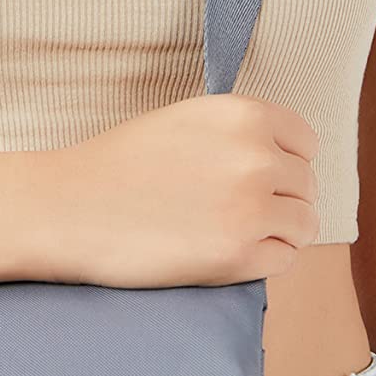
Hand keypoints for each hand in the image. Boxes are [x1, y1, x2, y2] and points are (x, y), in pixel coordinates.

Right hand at [29, 94, 320, 286]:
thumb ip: (239, 132)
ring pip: (304, 224)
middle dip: (281, 200)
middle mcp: (257, 157)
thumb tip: (285, 158)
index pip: (306, 143)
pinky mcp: (237, 255)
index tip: (260, 178)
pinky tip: (226, 253)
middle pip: (307, 186)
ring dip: (278, 232)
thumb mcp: (187, 120)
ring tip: (236, 234)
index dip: (285, 163)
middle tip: (237, 212)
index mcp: (244, 115)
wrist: (69, 207)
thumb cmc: (120, 165)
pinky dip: (263, 260)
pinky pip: (284, 259)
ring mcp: (250, 207)